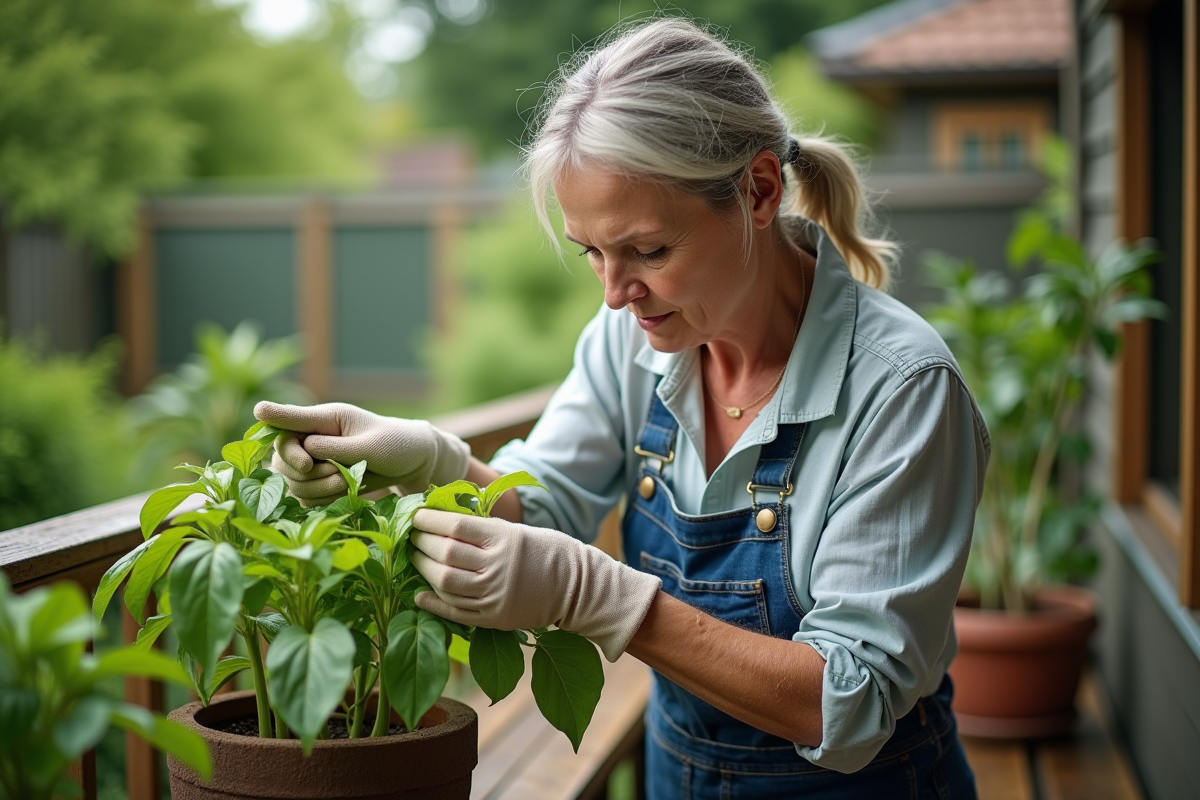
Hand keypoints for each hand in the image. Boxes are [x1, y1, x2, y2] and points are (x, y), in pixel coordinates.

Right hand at [253, 402, 469, 500]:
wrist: (413, 462)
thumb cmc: (396, 445)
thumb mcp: (369, 445)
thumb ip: (334, 446)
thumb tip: (303, 445)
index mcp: (324, 418)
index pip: (285, 422)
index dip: (285, 445)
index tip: (306, 463)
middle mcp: (313, 438)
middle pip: (281, 461)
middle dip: (308, 474)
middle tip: (339, 475)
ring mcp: (314, 461)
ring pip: (293, 483)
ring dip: (319, 489)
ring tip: (347, 483)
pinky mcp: (319, 482)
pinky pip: (305, 498)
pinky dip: (323, 500)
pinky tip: (344, 492)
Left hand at [410, 509, 661, 661]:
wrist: (578, 588)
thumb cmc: (549, 552)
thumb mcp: (518, 531)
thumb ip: (484, 529)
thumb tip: (444, 521)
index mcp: (504, 538)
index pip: (455, 526)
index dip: (430, 520)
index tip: (416, 516)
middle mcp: (497, 566)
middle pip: (445, 554)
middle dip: (421, 544)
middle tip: (410, 537)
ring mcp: (495, 594)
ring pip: (446, 582)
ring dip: (423, 570)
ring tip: (414, 559)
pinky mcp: (494, 617)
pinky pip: (455, 612)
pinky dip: (433, 603)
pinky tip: (419, 594)